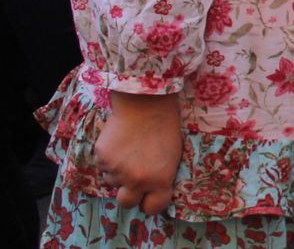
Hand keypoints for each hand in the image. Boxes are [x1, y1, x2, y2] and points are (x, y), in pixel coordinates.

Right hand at [95, 92, 181, 214]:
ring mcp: (117, 170)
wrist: (147, 103)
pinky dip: (108, 158)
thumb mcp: (172, 157)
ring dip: (118, 171)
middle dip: (129, 193)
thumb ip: (161, 177)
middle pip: (126, 202)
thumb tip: (152, 191)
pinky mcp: (102, 158)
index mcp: (160, 180)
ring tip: (129, 149)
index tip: (148, 197)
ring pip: (112, 181)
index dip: (150, 202)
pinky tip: (119, 141)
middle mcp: (137, 180)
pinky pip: (103, 165)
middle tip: (133, 178)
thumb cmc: (165, 127)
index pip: (153, 208)